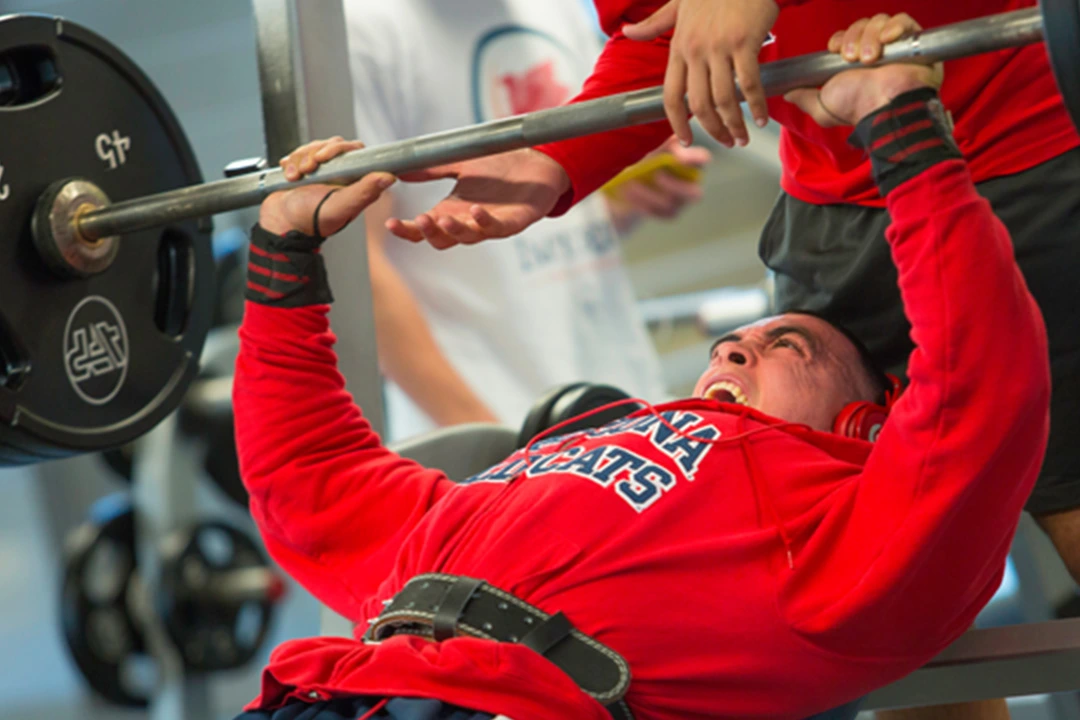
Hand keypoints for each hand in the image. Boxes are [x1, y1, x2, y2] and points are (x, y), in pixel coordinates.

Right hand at [260, 137, 395, 236]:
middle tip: (308, 169)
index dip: (339, 149)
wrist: (282, 225)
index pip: (356, 151)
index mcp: (356, 183)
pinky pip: (300, 152)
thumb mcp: (340, 207)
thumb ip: (364, 192)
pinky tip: (290, 176)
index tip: (323, 157)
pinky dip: (291, 162)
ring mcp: (323, 171)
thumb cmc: (311, 220)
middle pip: (334, 145)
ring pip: (316, 147)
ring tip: (296, 177)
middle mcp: (342, 175)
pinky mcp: (306, 168)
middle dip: (316, 153)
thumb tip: (389, 177)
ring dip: (301, 159)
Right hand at [385, 148, 570, 249]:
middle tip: (418, 221)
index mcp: (452, 210)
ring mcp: (491, 224)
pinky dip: (485, 221)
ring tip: (442, 218)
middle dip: (429, 233)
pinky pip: (497, 228)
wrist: (537, 162)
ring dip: (454, 229)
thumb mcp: (461, 165)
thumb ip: (432, 169)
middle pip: (443, 240)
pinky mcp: (514, 222)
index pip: (424, 228)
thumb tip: (400, 169)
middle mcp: (468, 221)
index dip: (408, 230)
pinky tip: (476, 210)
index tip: (391, 223)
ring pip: (468, 237)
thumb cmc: (500, 166)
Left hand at [605, 137, 711, 231]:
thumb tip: (674, 136)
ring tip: (631, 182)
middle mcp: (691, 184)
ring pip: (670, 203)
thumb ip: (665, 144)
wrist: (629, 183)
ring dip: (649, 193)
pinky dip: (641, 202)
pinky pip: (658, 212)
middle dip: (674, 186)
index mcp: (691, 163)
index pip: (701, 160)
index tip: (684, 156)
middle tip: (657, 174)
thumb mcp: (653, 149)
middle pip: (694, 193)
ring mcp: (681, 201)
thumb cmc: (647, 161)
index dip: (696, 159)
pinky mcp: (668, 213)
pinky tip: (628, 192)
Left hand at [623, 0, 778, 147]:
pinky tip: (761, 118)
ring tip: (744, 137)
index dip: (677, 124)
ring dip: (735, 125)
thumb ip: (654, 24)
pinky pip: (749, 84)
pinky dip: (756, 105)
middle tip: (727, 142)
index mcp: (679, 47)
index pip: (671, 95)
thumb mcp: (677, 3)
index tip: (685, 141)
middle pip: (699, 105)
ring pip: (724, 100)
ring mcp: (719, 47)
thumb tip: (626, 33)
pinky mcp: (743, 42)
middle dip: (713, 130)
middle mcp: (695, 51)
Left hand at [783, 14, 943, 126]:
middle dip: (853, 38)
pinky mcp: (914, 42)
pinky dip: (894, 27)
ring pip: (880, 21)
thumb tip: (789, 93)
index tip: (834, 50)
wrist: (883, 107)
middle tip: (852, 58)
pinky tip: (887, 41)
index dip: (839, 38)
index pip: (847, 36)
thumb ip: (805, 98)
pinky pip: (904, 21)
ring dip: (870, 37)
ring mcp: (897, 46)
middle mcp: (877, 52)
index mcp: (857, 63)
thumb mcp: (822, 106)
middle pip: (862, 25)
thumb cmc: (857, 108)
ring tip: (870, 58)